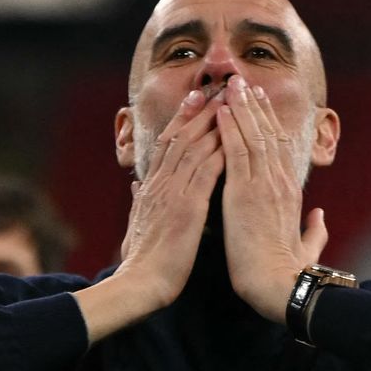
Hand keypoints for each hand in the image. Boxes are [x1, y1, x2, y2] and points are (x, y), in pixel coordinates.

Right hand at [75, 89, 224, 344]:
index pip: (168, 144)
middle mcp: (162, 184)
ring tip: (229, 102)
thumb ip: (140, 201)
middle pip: (181, 137)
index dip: (183, 118)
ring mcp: (173, 194)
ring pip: (194, 148)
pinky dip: (218, 152)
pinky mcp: (186, 208)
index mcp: (153, 188)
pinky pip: (205, 173)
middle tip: (217, 87)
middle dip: (200, 110)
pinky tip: (233, 137)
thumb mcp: (138, 223)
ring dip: (213, 123)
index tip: (197, 99)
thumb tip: (137, 186)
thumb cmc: (142, 260)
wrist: (140, 283)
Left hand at [216, 75, 327, 322]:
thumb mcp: (307, 247)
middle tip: (242, 81)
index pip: (279, 148)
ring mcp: (263, 185)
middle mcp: (279, 182)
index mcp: (290, 192)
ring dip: (240, 107)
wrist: (278, 285)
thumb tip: (320, 217)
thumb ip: (315, 230)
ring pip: (252, 135)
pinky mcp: (245, 193)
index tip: (260, 103)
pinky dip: (228, 129)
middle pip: (267, 133)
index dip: (269, 122)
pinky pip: (236, 152)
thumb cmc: (287, 271)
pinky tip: (220, 111)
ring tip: (230, 84)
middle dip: (253, 105)